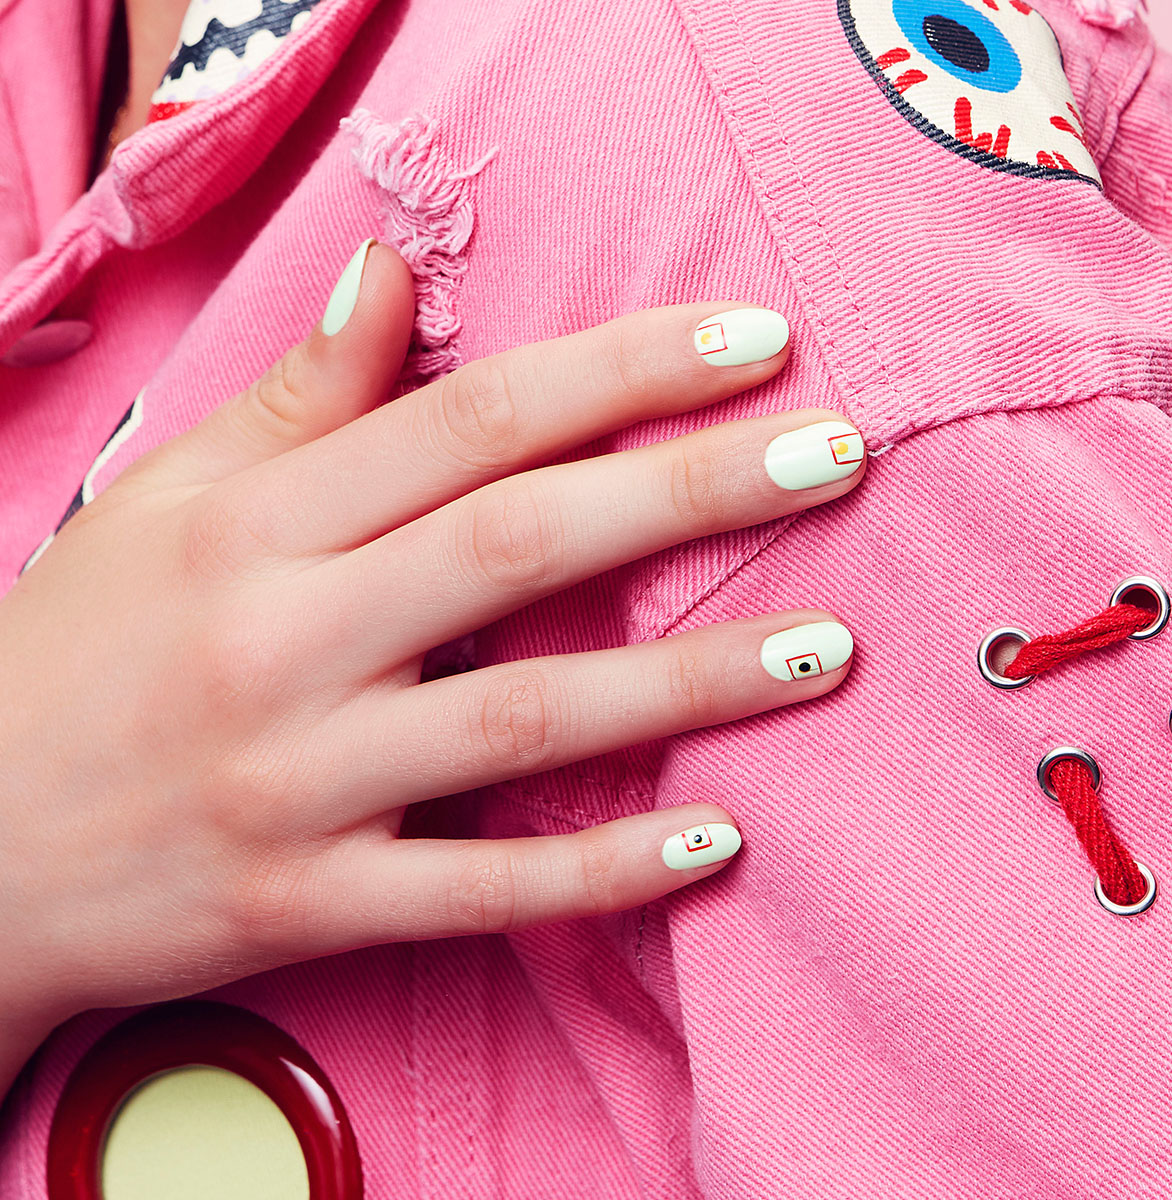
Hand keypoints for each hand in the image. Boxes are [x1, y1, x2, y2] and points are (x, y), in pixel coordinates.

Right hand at [0, 243, 863, 1054]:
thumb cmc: (75, 653)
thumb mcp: (165, 501)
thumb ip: (295, 398)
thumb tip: (387, 277)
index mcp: (255, 526)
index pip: (472, 420)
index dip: (622, 371)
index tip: (752, 342)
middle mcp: (286, 643)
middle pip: (523, 544)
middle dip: (694, 490)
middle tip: (839, 456)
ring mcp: (303, 783)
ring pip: (527, 719)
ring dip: (691, 685)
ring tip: (826, 648)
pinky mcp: (310, 902)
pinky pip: (481, 889)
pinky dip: (602, 868)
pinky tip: (716, 837)